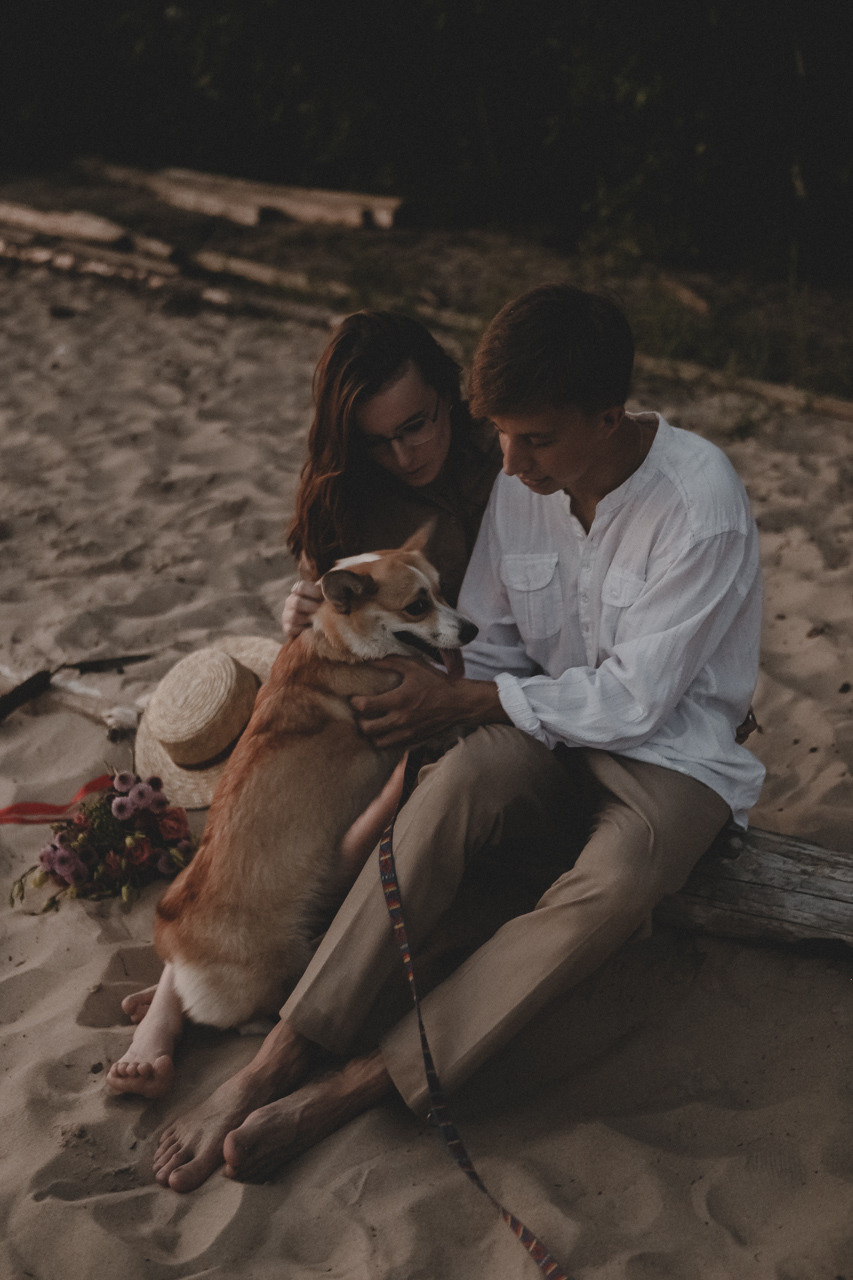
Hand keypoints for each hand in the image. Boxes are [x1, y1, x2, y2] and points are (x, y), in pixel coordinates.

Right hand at [281, 579, 322, 639]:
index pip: (301, 586)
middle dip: (312, 607)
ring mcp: (287, 615)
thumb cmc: (321, 607)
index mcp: (298, 591)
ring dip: (308, 619)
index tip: (322, 597)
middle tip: (321, 610)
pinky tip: (311, 628)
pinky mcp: (288, 628)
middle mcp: (290, 601)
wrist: (314, 625)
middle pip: (297, 602)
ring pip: (294, 616)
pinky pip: (292, 629)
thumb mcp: (322, 596)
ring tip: (318, 620)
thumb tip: (332, 586)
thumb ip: (325, 590)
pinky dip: (303, 629)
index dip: (314, 591)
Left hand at [351, 658, 506, 748]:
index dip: (354, 702)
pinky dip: (385, 740)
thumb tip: (369, 658)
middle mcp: (401, 720)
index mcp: (398, 700)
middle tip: (362, 714)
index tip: (355, 698)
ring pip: (377, 743)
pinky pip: (392, 747)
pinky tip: (386, 730)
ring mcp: (407, 733)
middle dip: (359, 721)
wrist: (459, 703)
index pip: (365, 707)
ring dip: (371, 734)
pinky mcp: (414, 741)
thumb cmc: (436, 682)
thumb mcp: (414, 666)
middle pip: (367, 729)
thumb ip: (390, 662)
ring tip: (372, 724)